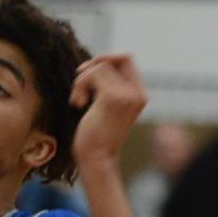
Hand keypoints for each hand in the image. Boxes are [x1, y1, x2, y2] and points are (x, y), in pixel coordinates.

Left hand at [68, 53, 146, 176]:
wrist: (97, 158)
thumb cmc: (96, 135)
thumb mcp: (106, 107)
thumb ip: (108, 87)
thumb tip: (93, 64)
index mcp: (139, 94)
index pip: (127, 59)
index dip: (106, 59)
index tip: (88, 72)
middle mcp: (137, 93)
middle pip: (117, 57)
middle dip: (94, 64)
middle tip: (80, 79)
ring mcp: (127, 95)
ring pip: (101, 66)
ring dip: (82, 80)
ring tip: (77, 99)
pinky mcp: (112, 98)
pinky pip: (92, 75)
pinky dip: (79, 85)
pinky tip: (77, 103)